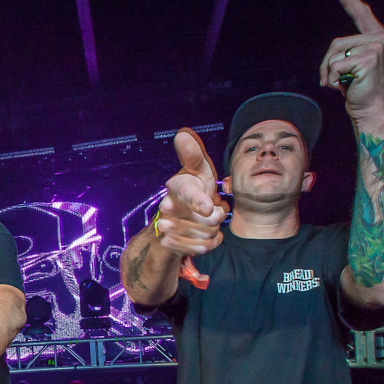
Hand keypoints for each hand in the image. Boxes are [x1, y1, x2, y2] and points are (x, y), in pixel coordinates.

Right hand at [154, 129, 228, 256]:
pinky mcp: (170, 244)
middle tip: (212, 210)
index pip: (187, 193)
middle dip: (217, 217)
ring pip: (206, 235)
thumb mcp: (198, 170)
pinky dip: (210, 243)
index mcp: (177, 186)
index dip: (199, 201)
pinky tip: (207, 236)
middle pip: (207, 219)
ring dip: (214, 230)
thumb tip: (181, 134)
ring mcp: (167, 227)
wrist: (180, 218)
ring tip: (209, 222)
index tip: (209, 207)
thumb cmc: (194, 190)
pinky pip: (201, 248)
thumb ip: (193, 154)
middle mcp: (167, 207)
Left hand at [319, 0, 383, 119]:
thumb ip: (370, 48)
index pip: (362, 14)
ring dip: (330, 74)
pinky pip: (335, 66)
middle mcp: (382, 38)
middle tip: (331, 82)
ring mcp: (377, 47)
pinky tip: (347, 88)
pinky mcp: (368, 59)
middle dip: (327, 64)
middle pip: (337, 43)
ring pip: (334, 55)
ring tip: (344, 85)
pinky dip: (334, 80)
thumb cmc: (362, 90)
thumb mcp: (362, 65)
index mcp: (380, 38)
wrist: (370, 110)